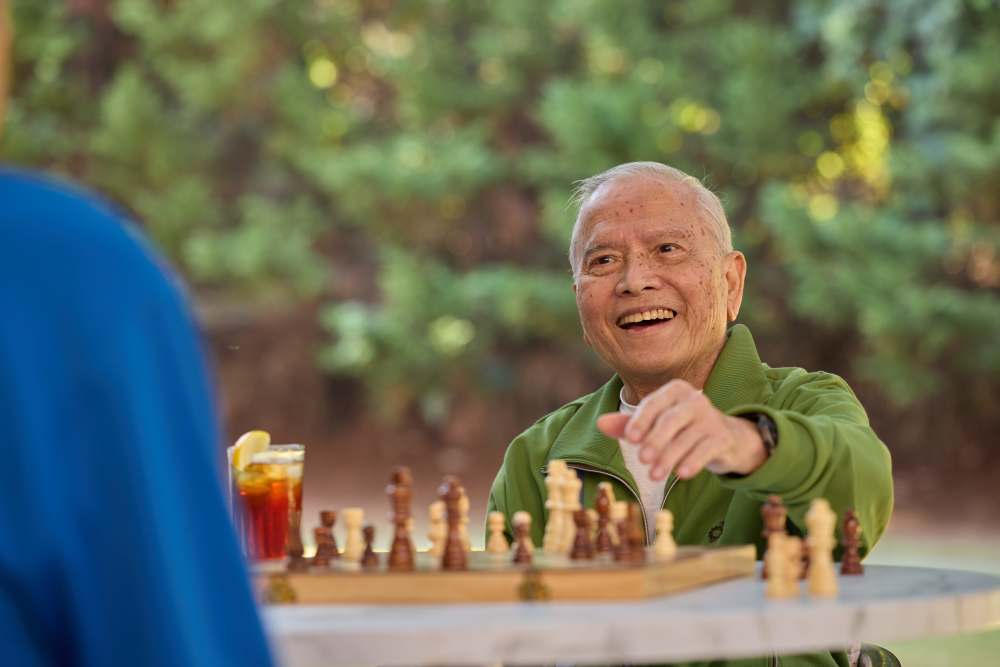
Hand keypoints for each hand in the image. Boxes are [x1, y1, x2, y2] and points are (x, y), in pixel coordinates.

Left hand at [596, 379, 767, 481]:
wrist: (725, 439)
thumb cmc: (681, 429)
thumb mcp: (655, 424)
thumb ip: (628, 425)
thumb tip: (600, 423)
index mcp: (675, 391)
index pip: (654, 404)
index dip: (641, 421)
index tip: (629, 439)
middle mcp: (695, 400)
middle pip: (671, 420)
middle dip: (654, 441)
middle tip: (641, 460)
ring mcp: (712, 418)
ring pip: (687, 438)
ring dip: (668, 458)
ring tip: (654, 475)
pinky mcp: (723, 438)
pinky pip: (706, 450)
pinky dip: (692, 462)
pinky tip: (681, 474)